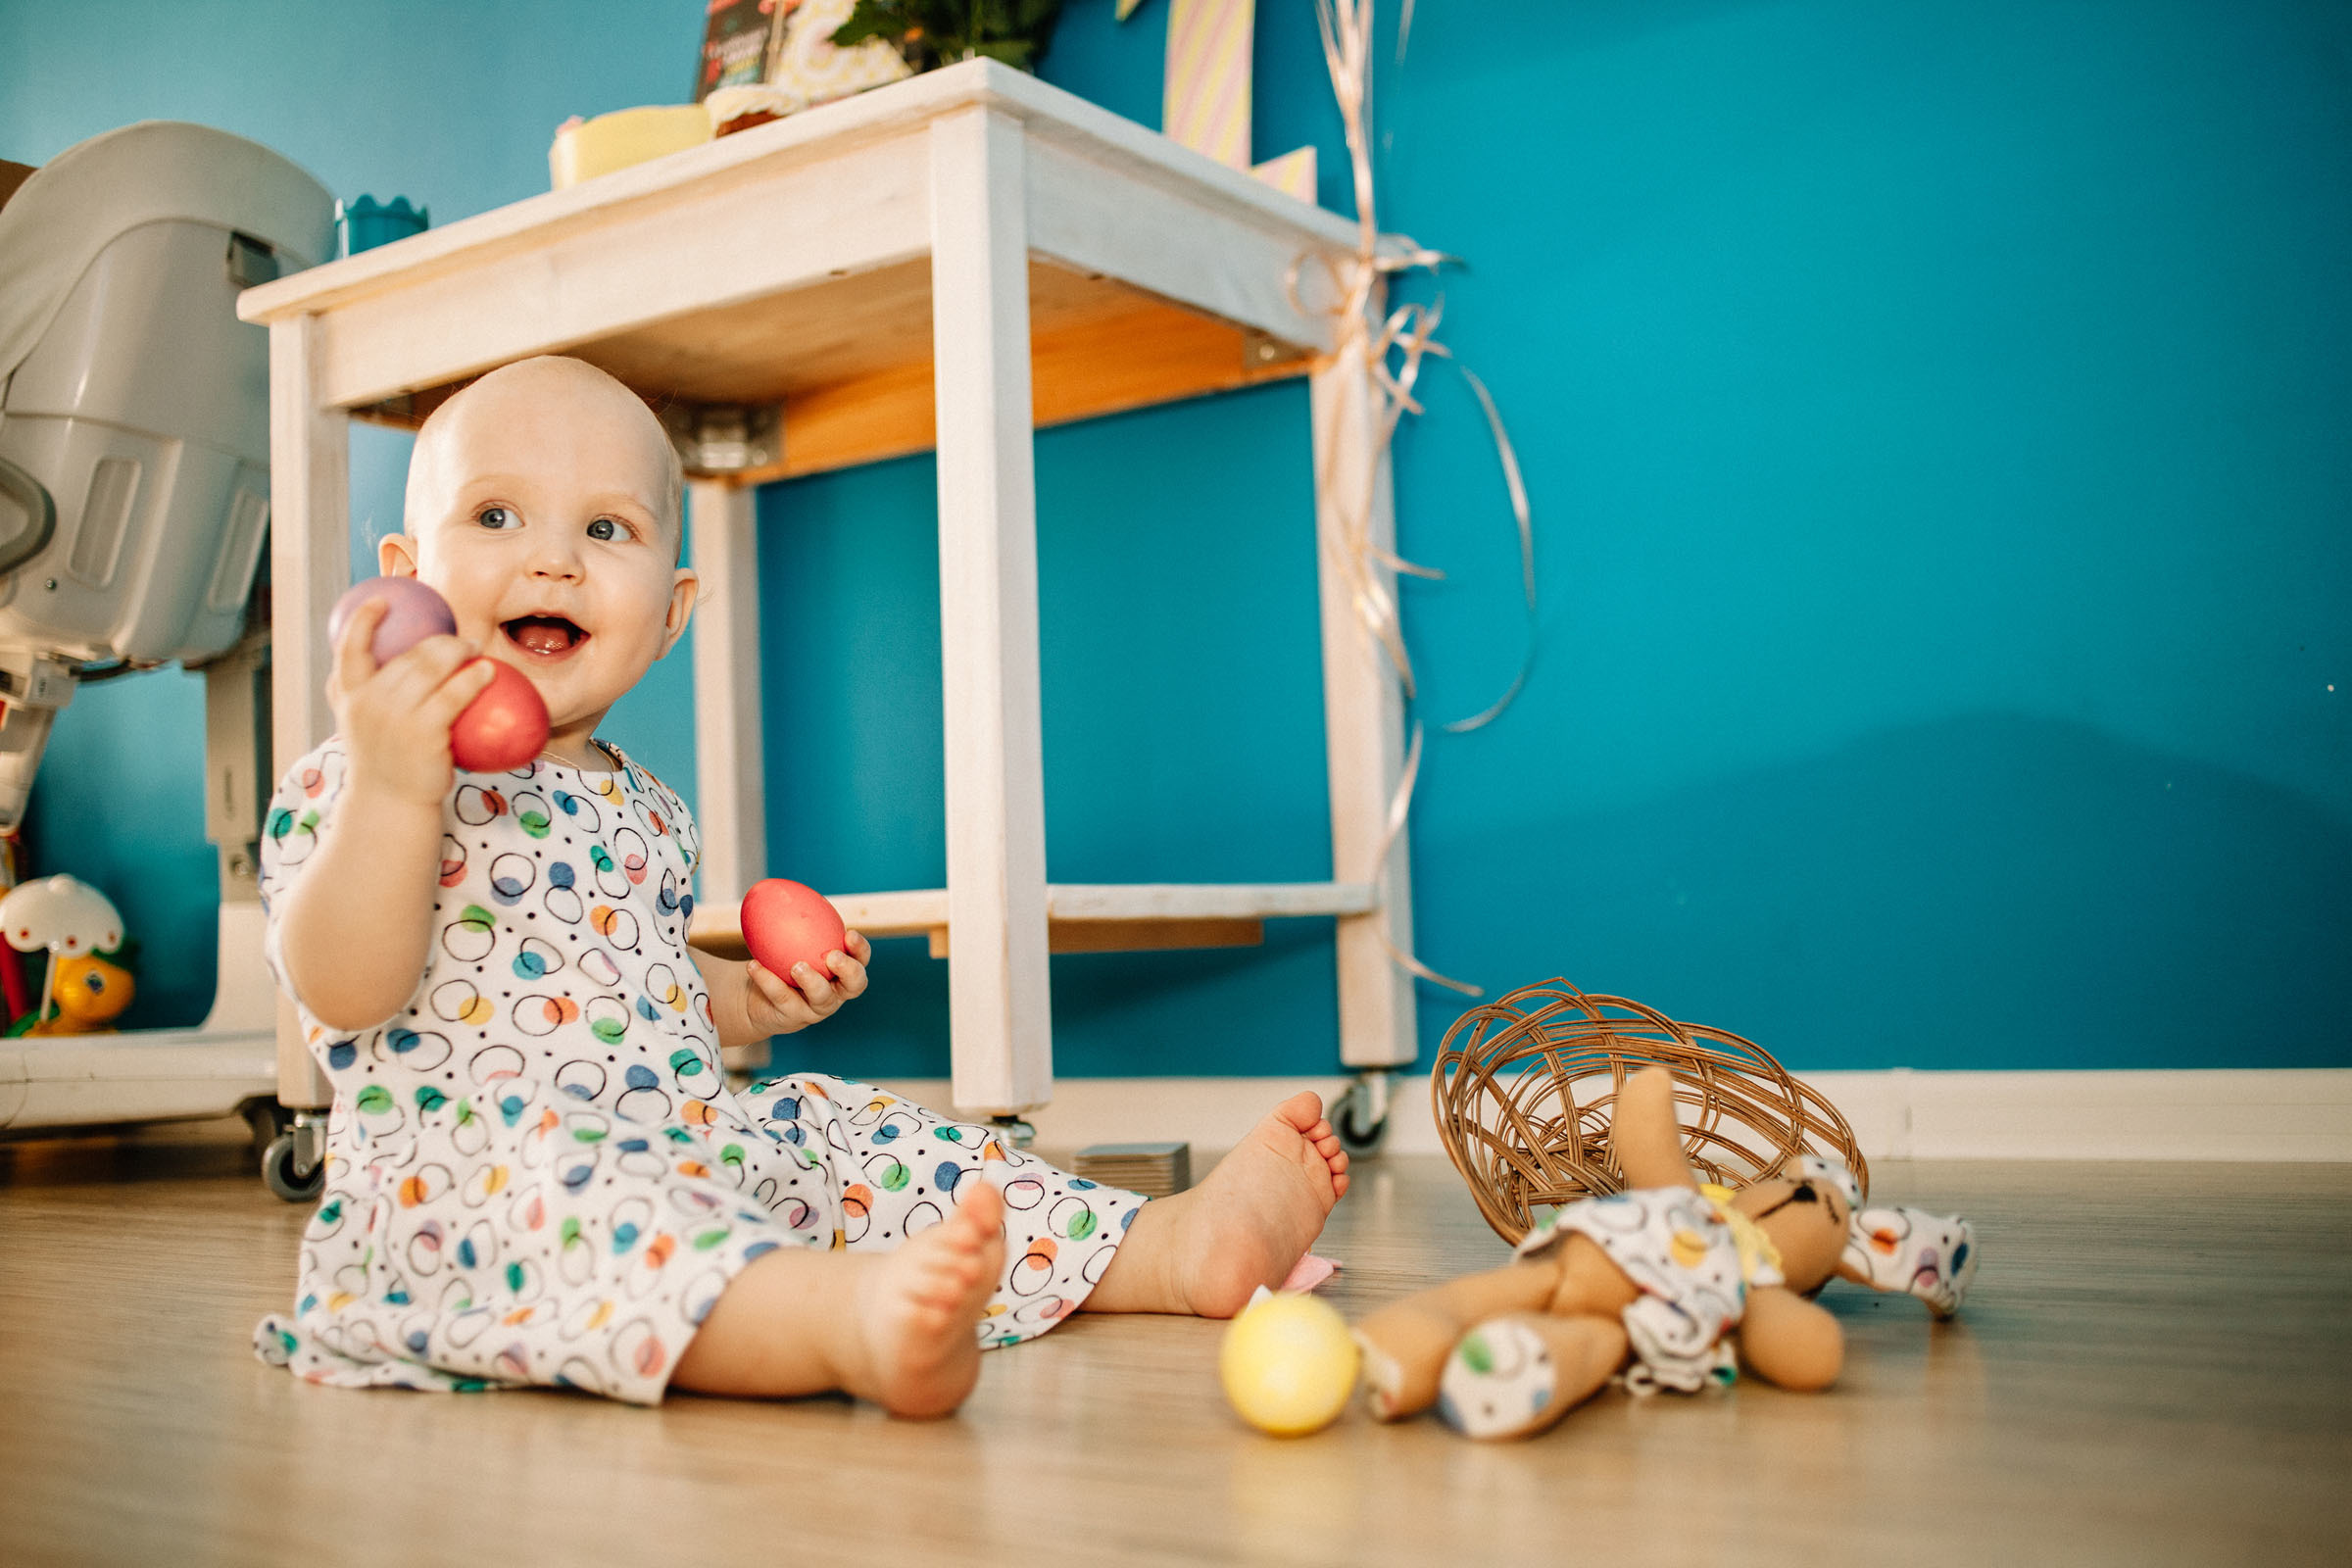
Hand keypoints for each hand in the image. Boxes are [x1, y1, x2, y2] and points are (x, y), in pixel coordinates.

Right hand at [327, 596, 497, 808]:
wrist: (390, 803)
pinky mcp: (423, 732)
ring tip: (474, 648)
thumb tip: (395, 665)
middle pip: (405, 655)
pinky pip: (455, 694)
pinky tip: (488, 670)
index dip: (363, 619)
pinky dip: (473, 677)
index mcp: (347, 696)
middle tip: (458, 637)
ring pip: (431, 667)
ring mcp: (394, 716)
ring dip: (457, 650)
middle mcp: (366, 701)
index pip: (348, 648)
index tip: (380, 600)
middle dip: (436, 639)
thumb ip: (370, 696)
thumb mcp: (364, 725)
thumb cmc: (384, 761)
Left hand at [743, 930, 871, 1034]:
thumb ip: (791, 920)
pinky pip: (783, 999)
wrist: (755, 996)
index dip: (860, 950)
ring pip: (822, 998)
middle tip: (832, 956)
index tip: (848, 934)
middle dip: (848, 970)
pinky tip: (753, 965)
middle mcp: (835, 992)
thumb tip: (777, 886)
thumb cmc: (777, 961)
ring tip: (797, 966)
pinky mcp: (794, 1019)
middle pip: (855, 985)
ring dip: (812, 981)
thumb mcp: (786, 940)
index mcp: (841, 971)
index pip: (860, 960)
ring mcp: (816, 1009)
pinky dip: (768, 980)